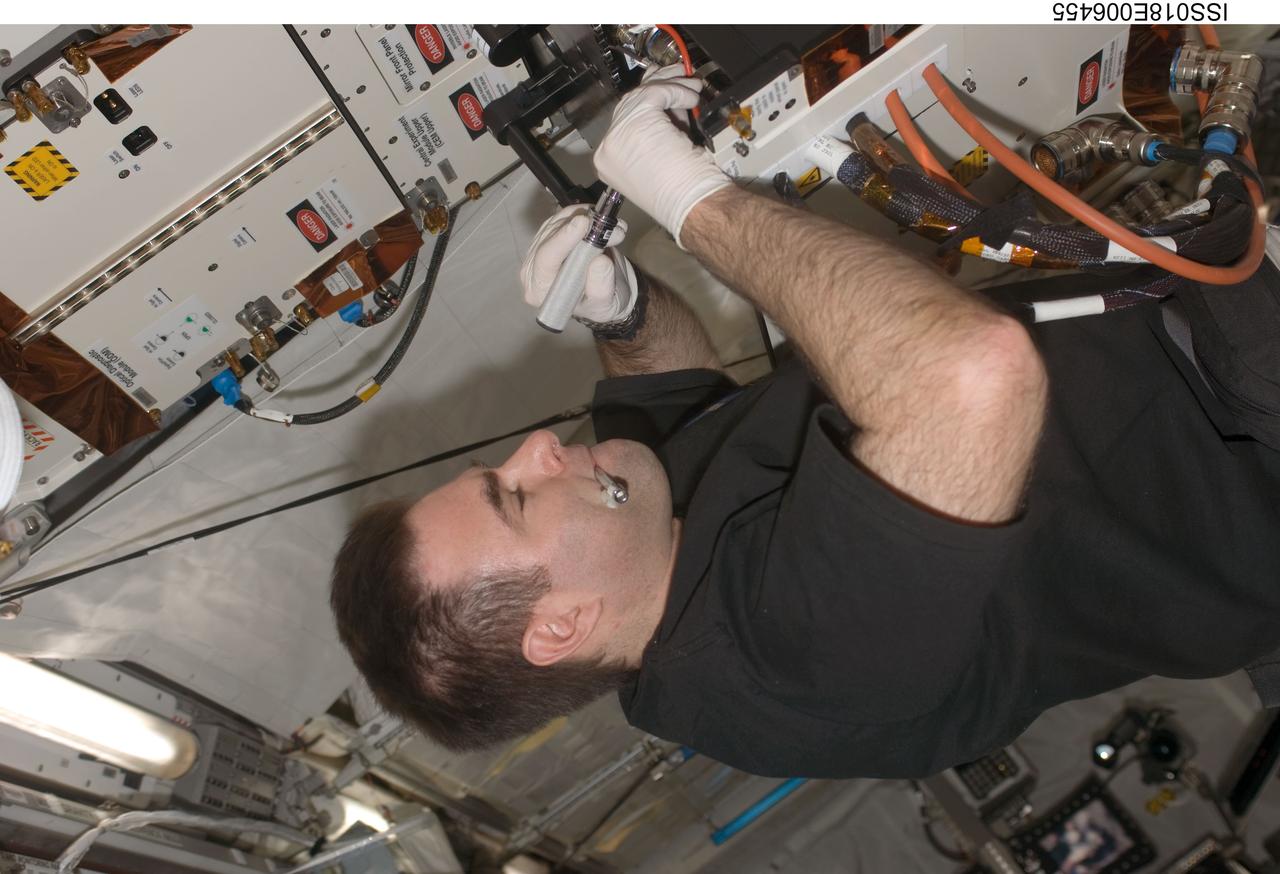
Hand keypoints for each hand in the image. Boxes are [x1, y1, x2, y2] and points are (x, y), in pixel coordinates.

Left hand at [520, 205, 637, 326]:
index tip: (583, 223)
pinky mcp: (548, 235)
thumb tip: (599, 261)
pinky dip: (584, 213)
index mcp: (540, 291)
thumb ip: (600, 286)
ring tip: (613, 225)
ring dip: (586, 218)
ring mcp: (538, 249)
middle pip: (550, 237)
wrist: (606, 292)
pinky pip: (562, 216)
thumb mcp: (605, 303)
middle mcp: (532, 270)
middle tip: (610, 225)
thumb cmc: (601, 304)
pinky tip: (601, 218)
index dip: (563, 240)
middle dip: (580, 227)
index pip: (545, 260)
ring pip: (556, 223)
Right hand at [593, 65, 732, 248]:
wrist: (690, 205)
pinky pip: (656, 93)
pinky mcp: (636, 121)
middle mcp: (607, 148)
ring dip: (672, 88)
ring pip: (642, 95)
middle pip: (630, 104)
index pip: (623, 120)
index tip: (668, 93)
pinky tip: (691, 99)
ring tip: (693, 89)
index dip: (648, 102)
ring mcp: (617, 135)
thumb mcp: (660, 155)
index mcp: (608, 161)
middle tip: (680, 77)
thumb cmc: (682, 193)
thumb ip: (657, 130)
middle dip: (659, 87)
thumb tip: (670, 104)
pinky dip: (677, 92)